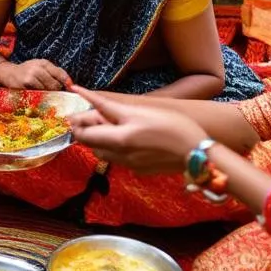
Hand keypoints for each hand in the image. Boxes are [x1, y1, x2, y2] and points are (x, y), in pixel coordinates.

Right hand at [0, 58, 71, 90]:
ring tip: (44, 93)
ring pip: (46, 90)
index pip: (60, 73)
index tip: (70, 88)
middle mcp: (37, 69)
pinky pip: (37, 94)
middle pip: (54, 84)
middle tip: (53, 92)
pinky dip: (39, 96)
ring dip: (48, 94)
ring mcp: (30, 77)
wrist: (8, 73)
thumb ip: (54, 72)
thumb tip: (69, 82)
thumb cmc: (27, 70)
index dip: (66, 82)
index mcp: (43, 63)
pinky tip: (37, 95)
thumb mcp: (40, 66)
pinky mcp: (25, 86)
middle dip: (56, 90)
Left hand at [68, 86, 205, 171]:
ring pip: (102, 152)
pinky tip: (129, 137)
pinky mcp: (138, 170)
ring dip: (100, 139)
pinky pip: (117, 159)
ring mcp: (129, 165)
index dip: (76, 119)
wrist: (198, 152)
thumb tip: (87, 100)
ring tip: (113, 124)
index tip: (71, 110)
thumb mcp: (141, 111)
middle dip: (87, 129)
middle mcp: (121, 155)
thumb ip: (111, 108)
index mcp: (120, 138)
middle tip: (94, 114)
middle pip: (90, 144)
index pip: (86, 131)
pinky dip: (115, 147)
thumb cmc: (174, 125)